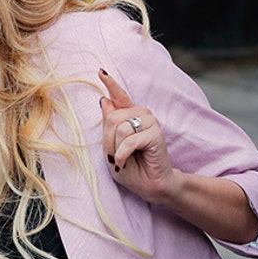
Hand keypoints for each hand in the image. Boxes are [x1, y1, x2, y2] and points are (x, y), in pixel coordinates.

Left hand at [98, 69, 178, 204]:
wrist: (150, 186)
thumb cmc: (132, 169)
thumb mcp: (112, 148)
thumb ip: (109, 126)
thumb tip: (105, 100)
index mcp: (130, 117)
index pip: (120, 96)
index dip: (111, 84)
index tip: (101, 71)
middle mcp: (141, 115)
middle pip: (112, 118)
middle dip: (109, 141)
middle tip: (116, 156)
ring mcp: (151, 122)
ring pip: (120, 128)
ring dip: (116, 148)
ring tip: (123, 159)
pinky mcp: (156, 134)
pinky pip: (129, 139)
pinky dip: (122, 154)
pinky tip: (125, 163)